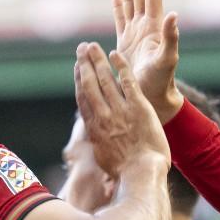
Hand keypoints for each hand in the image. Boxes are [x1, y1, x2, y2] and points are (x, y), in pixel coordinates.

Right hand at [73, 41, 169, 177]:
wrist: (141, 173)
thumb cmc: (125, 172)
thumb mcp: (104, 159)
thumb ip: (98, 144)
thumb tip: (94, 138)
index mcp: (94, 127)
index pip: (83, 97)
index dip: (79, 79)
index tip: (77, 67)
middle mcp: (104, 115)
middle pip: (90, 83)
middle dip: (85, 63)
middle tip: (82, 48)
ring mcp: (121, 110)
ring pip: (106, 79)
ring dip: (98, 60)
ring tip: (93, 46)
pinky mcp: (139, 107)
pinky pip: (127, 81)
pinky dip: (120, 67)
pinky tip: (115, 55)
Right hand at [112, 0, 182, 122]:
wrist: (152, 98)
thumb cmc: (161, 81)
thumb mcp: (168, 59)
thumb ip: (171, 37)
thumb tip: (173, 14)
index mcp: (154, 27)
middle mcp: (145, 27)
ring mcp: (134, 34)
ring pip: (129, 2)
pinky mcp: (124, 43)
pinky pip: (120, 19)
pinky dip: (117, 6)